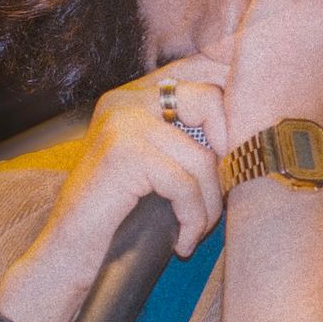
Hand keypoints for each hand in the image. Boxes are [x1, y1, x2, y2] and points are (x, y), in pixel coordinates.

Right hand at [12, 55, 231, 319]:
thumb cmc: (121, 217)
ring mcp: (122, 122)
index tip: (248, 136)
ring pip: (203, 155)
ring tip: (196, 230)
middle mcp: (126, 99)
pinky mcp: (123, 153)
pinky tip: (181, 243)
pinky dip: (192, 220)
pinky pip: (185, 184)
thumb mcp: (160, 168)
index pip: (200, 67)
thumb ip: (191, 138)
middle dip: (228, 154)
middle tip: (218, 197)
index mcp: (135, 94)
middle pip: (211, 100)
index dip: (234, 93)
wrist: (68, 255)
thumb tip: (254, 124)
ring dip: (209, 204)